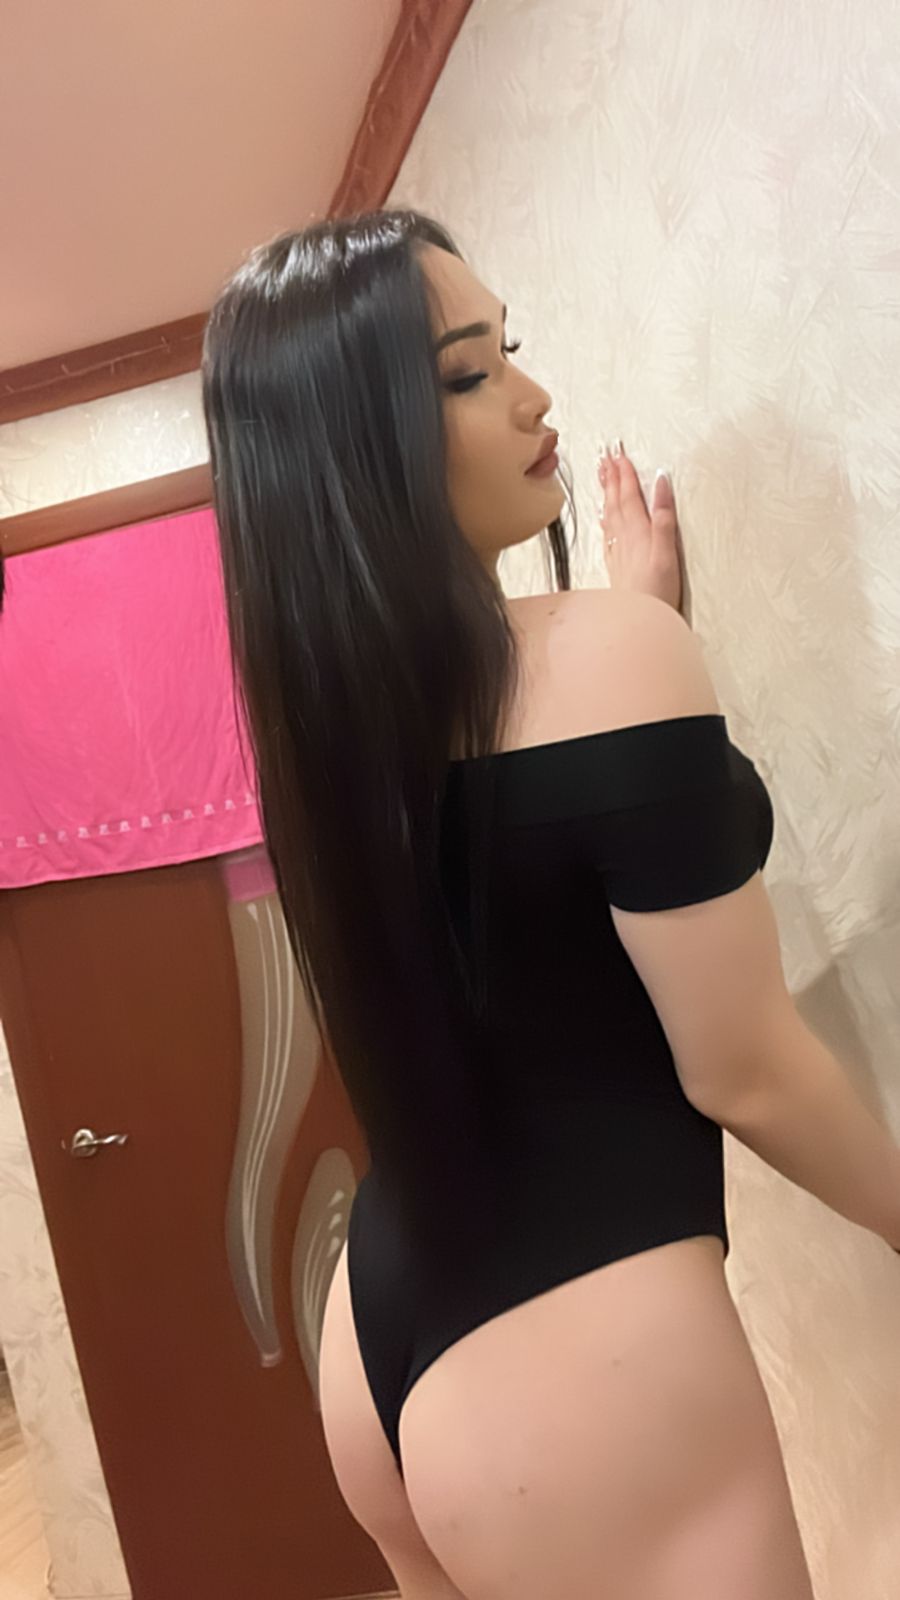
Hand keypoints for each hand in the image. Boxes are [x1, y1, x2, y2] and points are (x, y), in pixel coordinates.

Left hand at [599, 440, 684, 617]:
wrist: (638, 620)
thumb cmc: (657, 591)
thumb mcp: (667, 552)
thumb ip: (663, 517)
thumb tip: (661, 483)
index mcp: (638, 532)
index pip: (630, 496)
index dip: (625, 474)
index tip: (620, 454)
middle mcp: (625, 539)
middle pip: (616, 501)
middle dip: (612, 478)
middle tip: (606, 456)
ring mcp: (618, 552)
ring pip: (609, 514)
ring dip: (606, 493)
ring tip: (602, 476)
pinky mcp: (617, 565)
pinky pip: (608, 533)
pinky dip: (606, 518)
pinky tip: (603, 515)